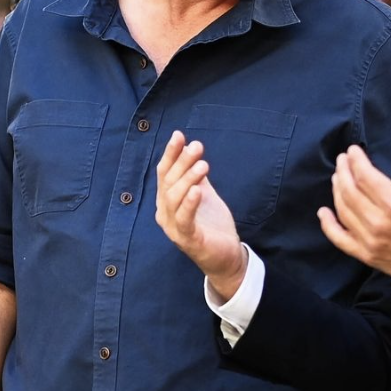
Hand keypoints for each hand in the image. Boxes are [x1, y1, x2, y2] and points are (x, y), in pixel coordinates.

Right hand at [156, 131, 247, 298]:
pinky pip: (185, 220)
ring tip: (203, 164)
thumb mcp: (203, 193)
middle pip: (169, 182)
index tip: (179, 135)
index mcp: (167, 201)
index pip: (164, 173)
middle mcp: (165, 213)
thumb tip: (191, 147)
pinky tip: (198, 190)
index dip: (171, 154)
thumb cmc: (212, 224)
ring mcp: (174, 227)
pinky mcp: (188, 240)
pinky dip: (189, 204)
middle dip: (182, 162)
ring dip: (188, 179)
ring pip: (174, 198)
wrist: (225, 256)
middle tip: (197, 146)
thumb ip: (196, 175)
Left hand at [318, 142, 390, 295]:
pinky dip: (329, 226)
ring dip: (337, 191)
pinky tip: (324, 213)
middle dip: (343, 172)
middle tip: (342, 160)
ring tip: (338, 177)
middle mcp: (378, 222)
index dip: (356, 161)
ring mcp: (371, 241)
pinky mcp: (368, 256)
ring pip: (344, 211)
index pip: (364, 176)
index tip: (352, 151)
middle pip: (349, 191)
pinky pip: (341, 240)